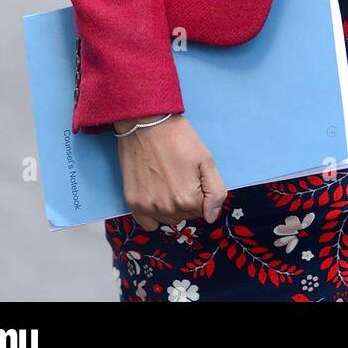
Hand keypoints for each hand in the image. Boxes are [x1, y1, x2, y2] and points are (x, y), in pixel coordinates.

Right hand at [113, 114, 227, 231]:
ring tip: (166, 180)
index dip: (200, 192)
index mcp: (189, 199)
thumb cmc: (178, 137)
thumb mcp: (206, 158)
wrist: (146, 123)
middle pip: (185, 215)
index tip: (192, 175)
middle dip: (186, 199)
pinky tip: (154, 194)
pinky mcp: (133, 203)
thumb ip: (215, 191)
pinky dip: (153, 214)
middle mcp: (168, 209)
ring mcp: (148, 207)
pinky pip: (148, 223)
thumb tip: (211, 217)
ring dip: (170, 206)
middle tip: (179, 174)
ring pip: (168, 219)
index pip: (202, 210)